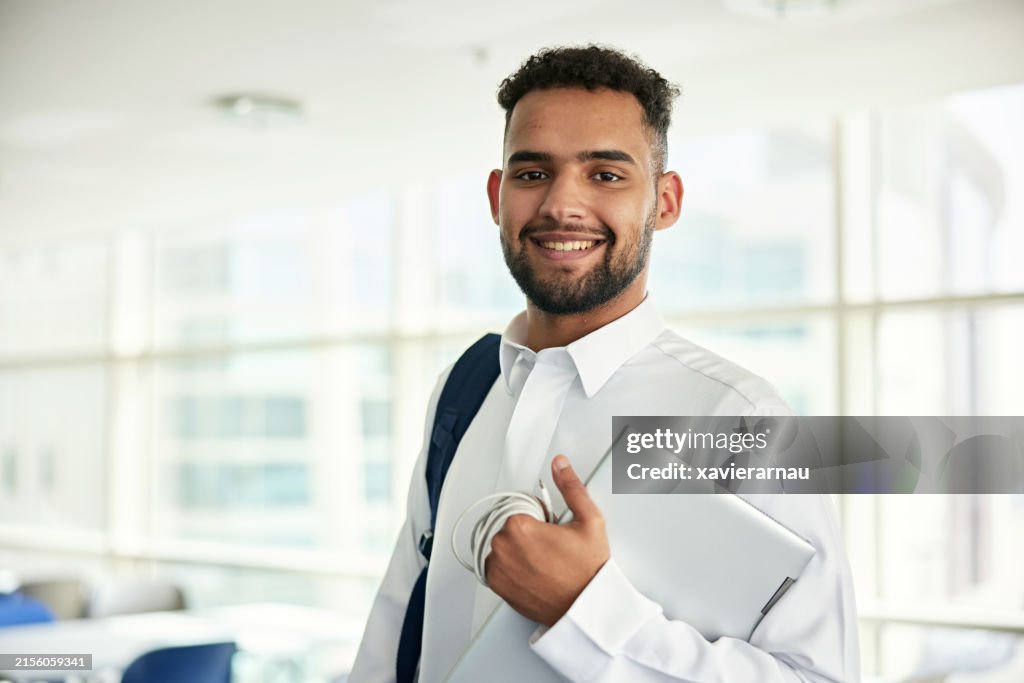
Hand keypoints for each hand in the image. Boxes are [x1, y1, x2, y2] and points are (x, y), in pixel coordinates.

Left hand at [485, 454, 610, 626]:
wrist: (585, 608)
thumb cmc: (588, 571)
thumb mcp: (589, 520)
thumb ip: (571, 487)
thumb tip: (559, 464)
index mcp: (520, 527)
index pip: (519, 507)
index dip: (537, 516)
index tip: (550, 528)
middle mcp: (502, 547)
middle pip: (508, 525)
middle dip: (526, 532)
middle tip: (550, 546)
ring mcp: (497, 568)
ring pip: (501, 544)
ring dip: (516, 548)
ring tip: (542, 560)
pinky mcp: (497, 585)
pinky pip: (496, 564)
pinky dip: (509, 565)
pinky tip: (532, 570)